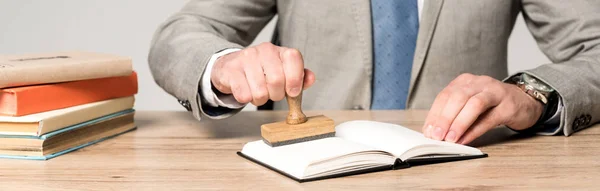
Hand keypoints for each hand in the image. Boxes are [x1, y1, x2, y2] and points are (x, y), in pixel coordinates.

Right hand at [211, 42, 315, 105]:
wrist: (230, 67)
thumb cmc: (260, 72)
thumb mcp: (282, 72)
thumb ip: (299, 77)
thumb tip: (311, 79)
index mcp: (280, 51)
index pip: (294, 58)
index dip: (296, 79)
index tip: (292, 92)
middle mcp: (264, 50)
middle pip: (277, 80)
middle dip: (276, 95)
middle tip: (272, 94)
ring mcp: (246, 58)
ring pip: (260, 91)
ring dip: (260, 99)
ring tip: (257, 92)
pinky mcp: (231, 70)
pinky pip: (244, 95)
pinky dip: (246, 99)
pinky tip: (245, 91)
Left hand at [422, 73, 542, 143]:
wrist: (525, 101)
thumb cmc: (492, 104)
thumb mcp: (470, 104)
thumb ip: (454, 114)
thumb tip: (435, 132)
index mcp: (465, 81)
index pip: (444, 96)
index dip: (434, 114)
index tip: (428, 131)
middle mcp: (479, 82)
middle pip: (457, 98)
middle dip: (444, 118)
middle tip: (436, 136)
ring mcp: (495, 92)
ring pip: (474, 105)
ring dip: (459, 123)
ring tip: (450, 139)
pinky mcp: (508, 106)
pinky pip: (489, 119)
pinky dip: (475, 130)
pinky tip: (465, 140)